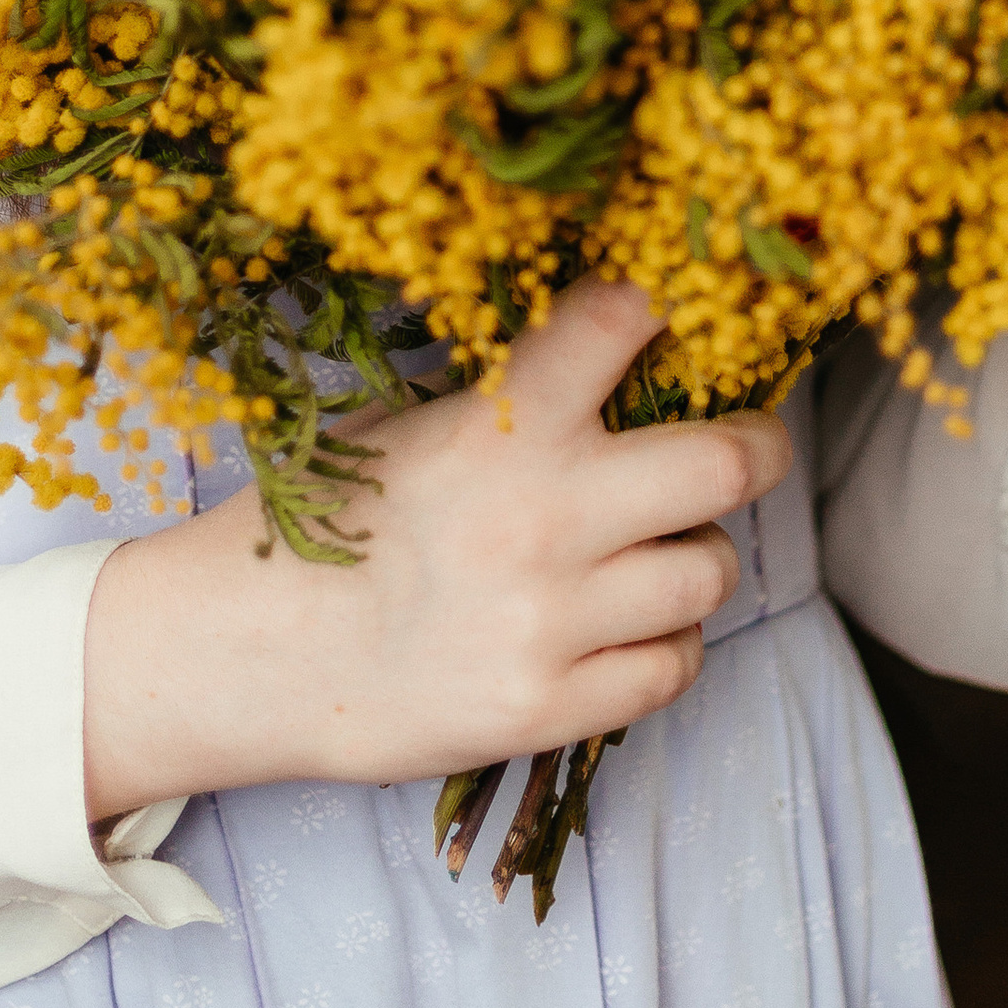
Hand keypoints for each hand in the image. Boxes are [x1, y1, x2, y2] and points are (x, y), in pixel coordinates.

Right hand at [78, 278, 792, 821]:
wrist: (253, 654)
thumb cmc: (335, 520)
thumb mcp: (411, 423)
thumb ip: (517, 394)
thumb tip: (630, 339)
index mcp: (503, 425)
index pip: (625, 320)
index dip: (677, 299)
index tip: (703, 304)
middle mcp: (543, 516)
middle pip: (728, 463)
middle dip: (754, 448)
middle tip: (745, 447)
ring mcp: (552, 620)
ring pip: (711, 572)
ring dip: (696, 557)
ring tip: (651, 554)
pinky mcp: (550, 708)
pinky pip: (675, 665)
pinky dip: (663, 643)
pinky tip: (617, 628)